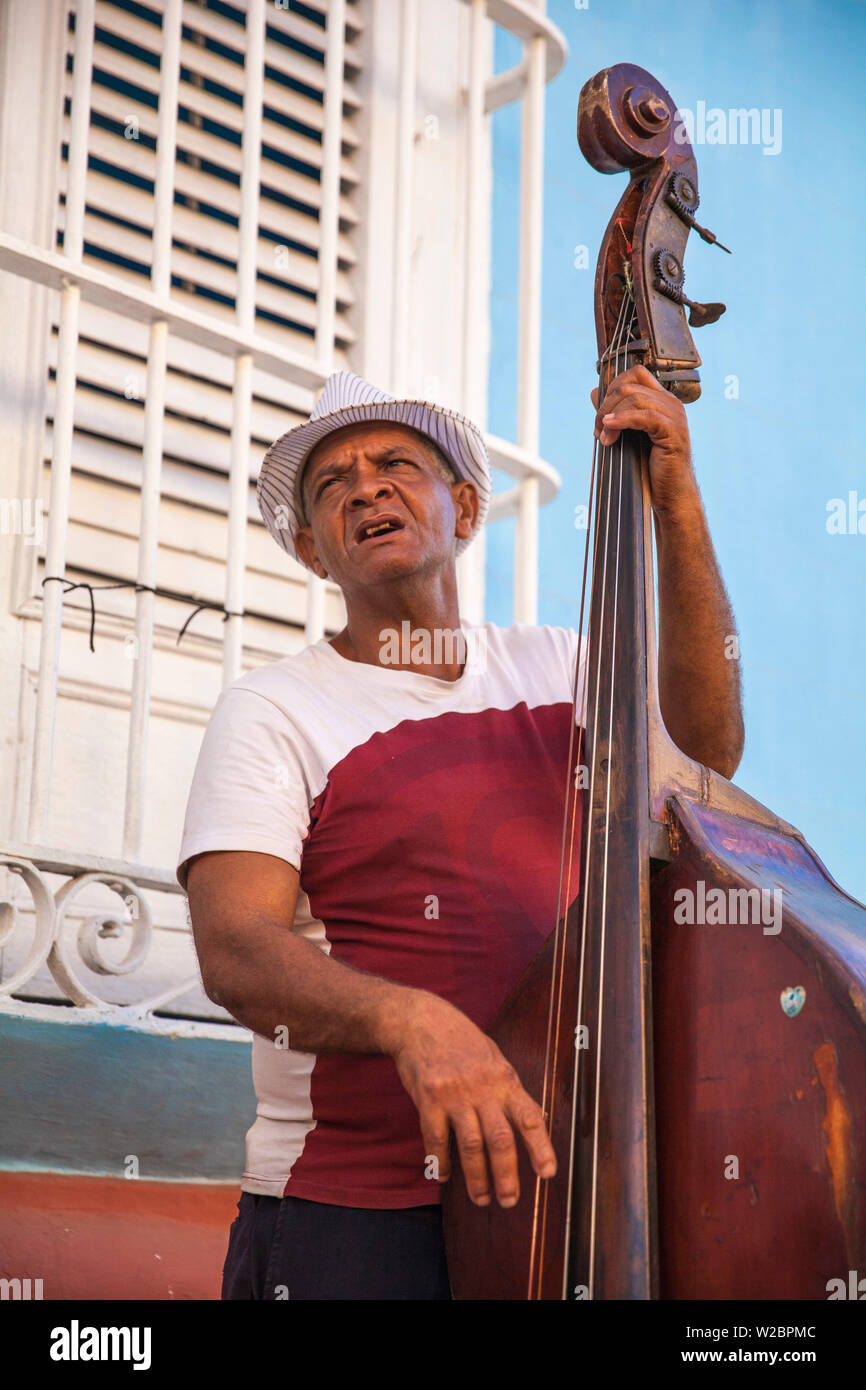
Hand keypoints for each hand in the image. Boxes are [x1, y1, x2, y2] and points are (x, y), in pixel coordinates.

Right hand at [386, 989, 556, 1207]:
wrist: (421, 1021)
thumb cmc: (461, 1041)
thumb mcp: (494, 1058)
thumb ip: (507, 1089)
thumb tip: (531, 1121)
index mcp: (504, 1079)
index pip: (529, 1117)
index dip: (540, 1147)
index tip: (548, 1174)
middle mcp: (482, 1088)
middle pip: (500, 1139)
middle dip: (507, 1175)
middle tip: (509, 1201)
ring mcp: (455, 1093)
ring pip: (471, 1145)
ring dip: (477, 1177)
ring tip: (481, 1198)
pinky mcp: (428, 1097)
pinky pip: (436, 1138)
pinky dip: (440, 1161)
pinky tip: (443, 1176)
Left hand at [591, 363, 699, 520]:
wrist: (670, 494)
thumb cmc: (650, 467)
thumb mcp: (627, 434)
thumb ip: (614, 411)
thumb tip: (594, 392)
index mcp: (662, 400)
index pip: (636, 374)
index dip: (612, 388)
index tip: (601, 414)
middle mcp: (671, 403)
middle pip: (630, 385)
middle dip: (606, 405)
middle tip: (597, 429)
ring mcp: (674, 416)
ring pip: (635, 399)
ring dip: (611, 416)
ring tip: (604, 437)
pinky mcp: (673, 432)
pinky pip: (645, 416)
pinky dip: (622, 420)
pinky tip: (610, 430)